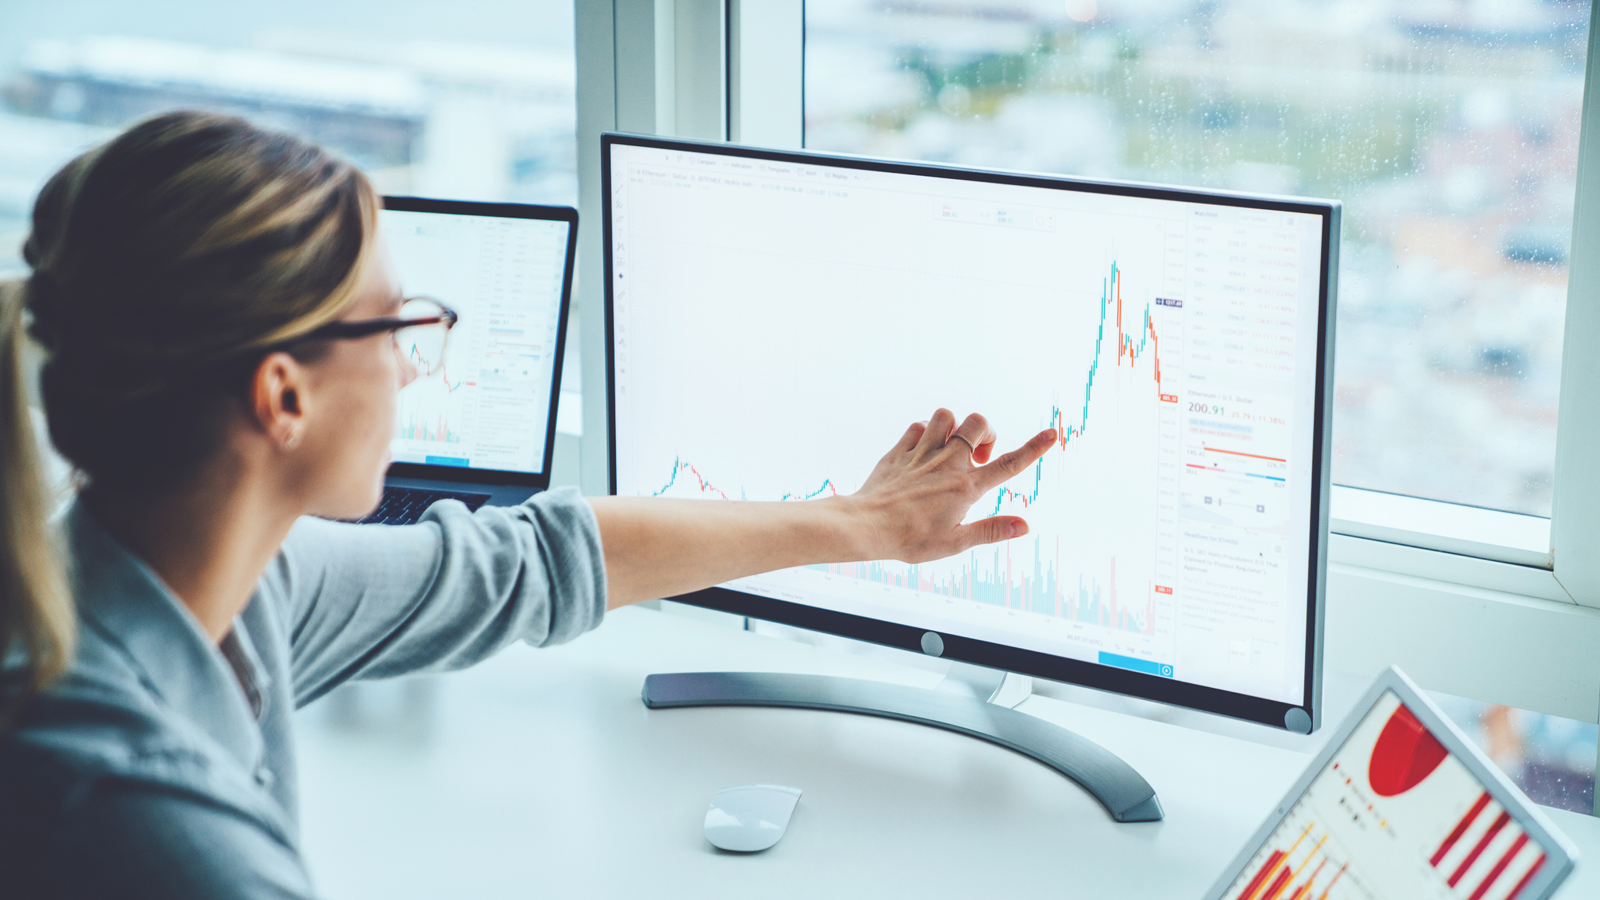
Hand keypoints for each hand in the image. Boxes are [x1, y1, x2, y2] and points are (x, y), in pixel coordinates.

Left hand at [847, 408, 1056, 563]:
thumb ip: (991, 531)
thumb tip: (1024, 527)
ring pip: (946, 416)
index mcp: (966, 487)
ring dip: (954, 427)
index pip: (1008, 465)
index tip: (1052, 434)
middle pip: (978, 423)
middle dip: (986, 431)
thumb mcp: (955, 542)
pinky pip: (917, 426)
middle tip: (978, 456)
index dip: (1034, 449)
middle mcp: (947, 463)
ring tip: (950, 449)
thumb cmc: (910, 540)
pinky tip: (923, 451)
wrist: (866, 526)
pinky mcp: (900, 451)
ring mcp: (922, 454)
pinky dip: (925, 432)